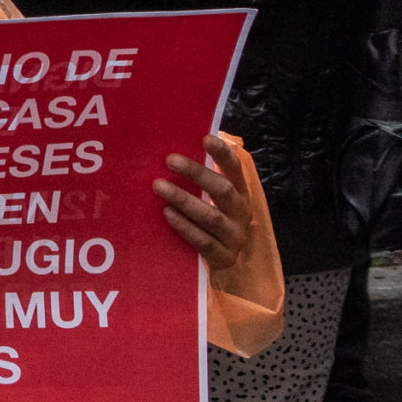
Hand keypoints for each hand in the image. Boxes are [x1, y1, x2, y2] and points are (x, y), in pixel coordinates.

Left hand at [154, 134, 251, 272]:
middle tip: (170, 160)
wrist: (224, 263)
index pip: (235, 170)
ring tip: (159, 186)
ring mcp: (235, 237)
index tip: (205, 138)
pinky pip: (203, 241)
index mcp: (241, 194)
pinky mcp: (224, 257)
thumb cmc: (210, 221)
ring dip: (184, 199)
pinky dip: (184, 227)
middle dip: (197, 174)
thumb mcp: (211, 199)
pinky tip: (166, 214)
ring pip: (211, 216)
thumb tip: (173, 149)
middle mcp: (242, 213)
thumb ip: (200, 180)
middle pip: (223, 190)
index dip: (223, 154)